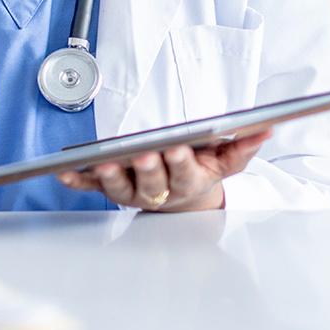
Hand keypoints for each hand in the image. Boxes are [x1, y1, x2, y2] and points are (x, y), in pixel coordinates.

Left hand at [56, 129, 272, 211]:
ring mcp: (132, 192)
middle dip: (148, 168)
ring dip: (110, 176)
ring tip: (102, 163)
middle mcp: (158, 191)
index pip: (185, 173)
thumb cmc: (200, 174)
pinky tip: (64, 172)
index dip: (180, 162)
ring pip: (120, 188)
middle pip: (151, 182)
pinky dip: (77, 181)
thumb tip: (266, 128)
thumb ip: (242, 146)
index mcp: (187, 182)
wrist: (181, 202)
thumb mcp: (225, 162)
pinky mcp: (110, 189)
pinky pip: (91, 187)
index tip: (178, 149)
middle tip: (143, 154)